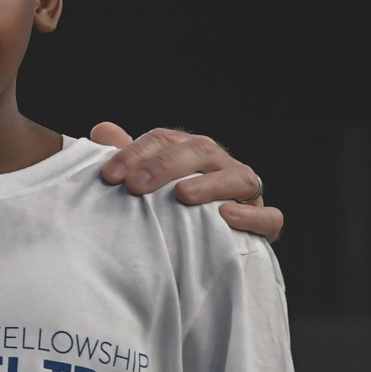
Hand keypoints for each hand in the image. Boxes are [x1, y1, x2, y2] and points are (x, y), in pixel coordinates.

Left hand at [92, 122, 281, 240]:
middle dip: (164, 166)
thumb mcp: (142, 179)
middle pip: (197, 150)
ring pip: (238, 177)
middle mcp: (218, 163)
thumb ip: (126, 156)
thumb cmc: (165, 204)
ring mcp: (244, 190)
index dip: (134, 153)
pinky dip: (252, 215)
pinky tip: (226, 216)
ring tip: (181, 195)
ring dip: (209, 184)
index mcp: (187, 149)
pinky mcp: (263, 220)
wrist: (203, 241)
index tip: (109, 176)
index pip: (162, 139)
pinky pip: (268, 216)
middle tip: (135, 185)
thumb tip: (102, 130)